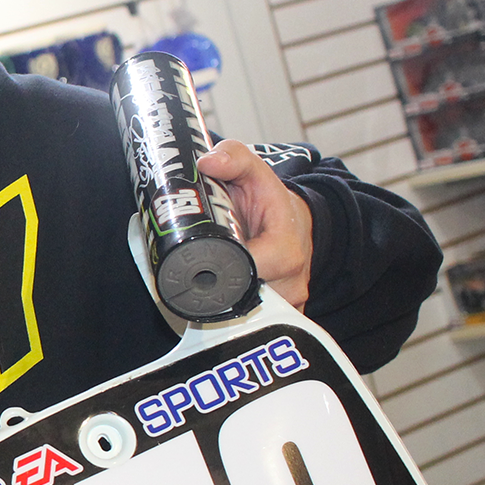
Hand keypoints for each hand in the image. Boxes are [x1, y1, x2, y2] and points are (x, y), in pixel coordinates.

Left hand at [197, 139, 312, 308]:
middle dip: (211, 291)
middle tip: (188, 274)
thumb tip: (207, 162)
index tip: (195, 260)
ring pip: (243, 319)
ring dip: (219, 306)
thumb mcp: (255, 171)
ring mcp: (288, 305)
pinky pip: (251, 327)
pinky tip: (216, 301)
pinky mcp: (281, 318)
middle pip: (240, 302)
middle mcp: (291, 285)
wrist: (296, 223)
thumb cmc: (271, 202)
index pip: (245, 273)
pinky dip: (231, 316)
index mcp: (286, 252)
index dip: (217, 269)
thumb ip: (233, 158)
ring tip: (202, 285)